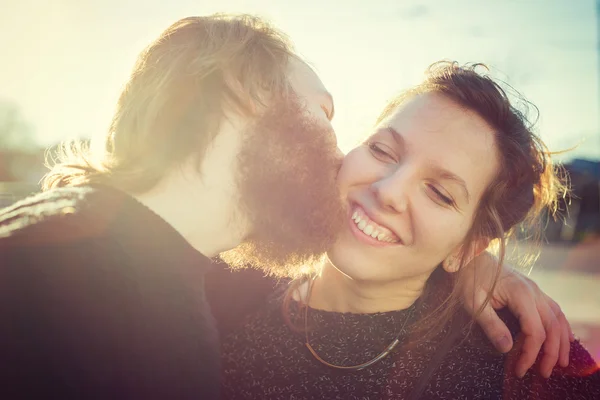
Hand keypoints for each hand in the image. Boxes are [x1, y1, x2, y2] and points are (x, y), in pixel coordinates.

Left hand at [461, 252, 573, 377]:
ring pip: (558, 318)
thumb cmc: (468, 278)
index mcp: (520, 294)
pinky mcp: (532, 290)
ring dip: (562, 341)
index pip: (534, 331)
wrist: (469, 256)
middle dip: (550, 353)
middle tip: (543, 373)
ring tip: (560, 363)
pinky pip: (554, 309)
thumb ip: (490, 324)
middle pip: (552, 327)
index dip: (530, 353)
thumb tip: (507, 348)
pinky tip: (561, 338)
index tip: (519, 369)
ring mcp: (535, 289)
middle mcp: (533, 291)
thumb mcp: (473, 302)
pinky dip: (560, 326)